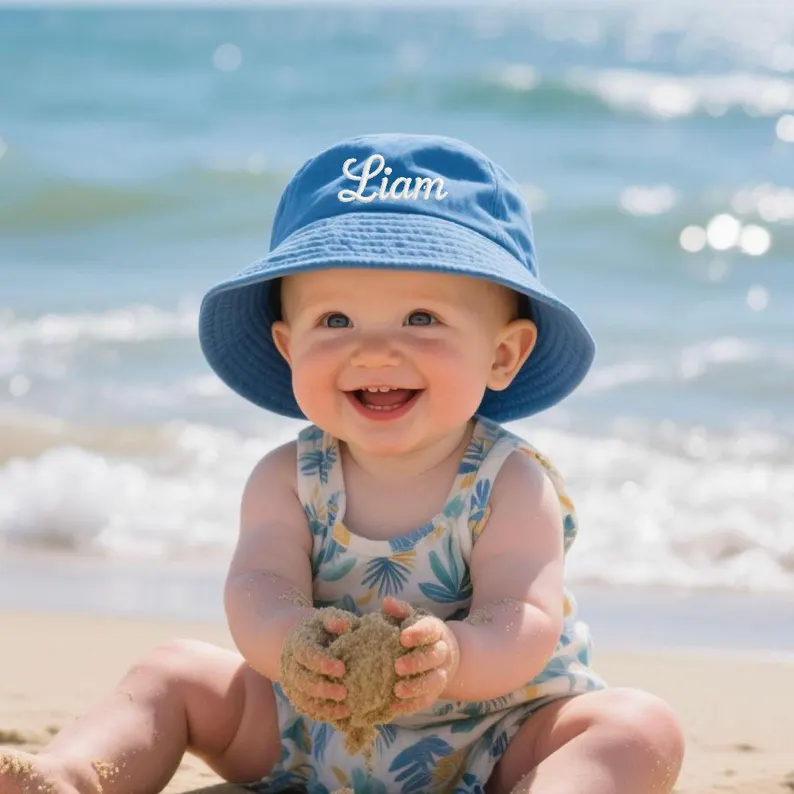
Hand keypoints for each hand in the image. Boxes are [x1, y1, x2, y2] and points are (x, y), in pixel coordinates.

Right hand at [281, 609, 353, 721]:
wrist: (288, 639)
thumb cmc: (315, 628)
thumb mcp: (323, 618)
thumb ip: (334, 620)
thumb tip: (346, 624)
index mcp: (297, 644)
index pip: (306, 655)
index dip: (322, 663)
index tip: (342, 668)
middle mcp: (291, 665)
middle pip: (302, 681)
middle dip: (323, 689)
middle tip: (345, 692)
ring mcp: (292, 682)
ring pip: (303, 699)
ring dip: (323, 707)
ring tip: (346, 709)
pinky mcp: (296, 694)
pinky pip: (307, 708)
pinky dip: (322, 714)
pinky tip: (341, 714)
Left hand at [381, 596, 459, 715]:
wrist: (442, 655)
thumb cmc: (417, 633)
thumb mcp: (410, 619)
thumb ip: (399, 612)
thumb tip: (386, 602)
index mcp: (435, 630)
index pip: (430, 629)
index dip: (419, 633)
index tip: (403, 637)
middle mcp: (442, 652)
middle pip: (435, 656)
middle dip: (417, 662)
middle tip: (397, 666)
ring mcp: (440, 673)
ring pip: (434, 681)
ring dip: (417, 687)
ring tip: (397, 690)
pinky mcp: (434, 692)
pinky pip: (426, 700)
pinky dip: (411, 705)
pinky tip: (394, 706)